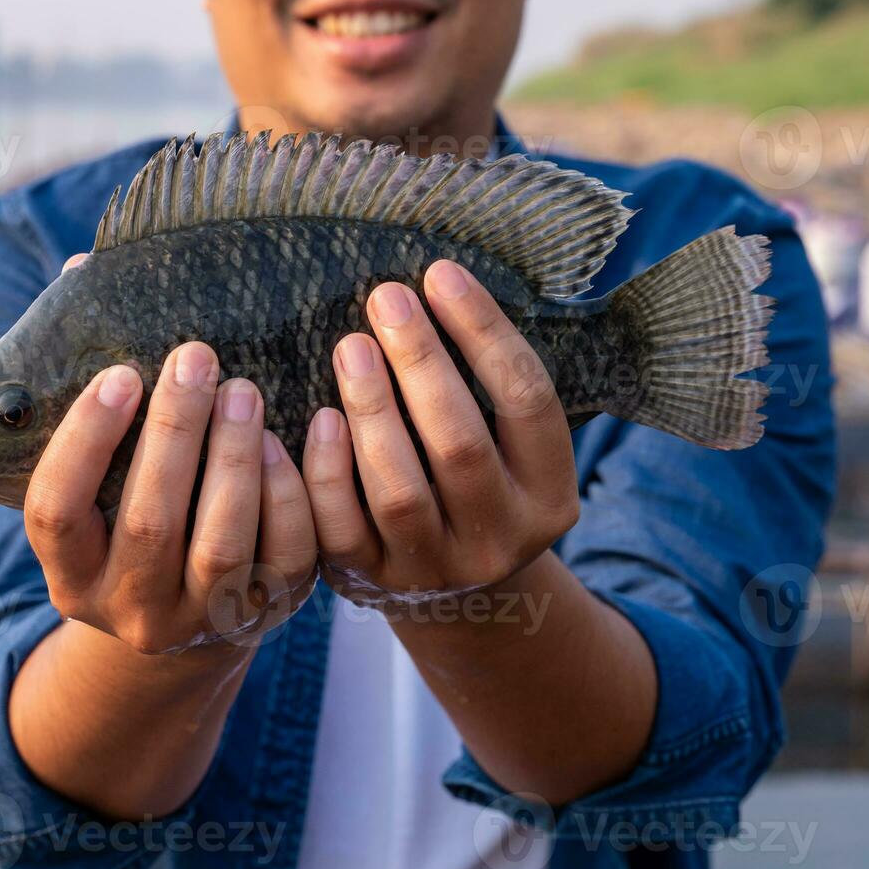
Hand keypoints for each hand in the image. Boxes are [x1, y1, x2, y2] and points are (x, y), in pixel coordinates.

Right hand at [24, 339, 317, 654]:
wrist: (188, 620)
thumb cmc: (131, 525)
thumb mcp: (95, 500)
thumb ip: (92, 431)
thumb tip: (95, 310)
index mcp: (71, 578)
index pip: (56, 512)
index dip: (86, 440)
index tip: (120, 374)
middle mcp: (132, 609)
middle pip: (149, 523)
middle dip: (175, 432)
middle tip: (195, 360)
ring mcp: (201, 620)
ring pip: (221, 545)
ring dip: (234, 458)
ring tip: (242, 391)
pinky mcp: (267, 611)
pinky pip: (284, 556)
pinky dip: (285, 494)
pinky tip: (280, 441)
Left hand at [302, 260, 579, 607]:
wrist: (455, 594)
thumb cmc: (478, 484)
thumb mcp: (511, 450)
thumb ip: (488, 389)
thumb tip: (437, 284)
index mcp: (549, 495)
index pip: (528, 402)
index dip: (484, 333)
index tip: (441, 274)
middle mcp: (499, 538)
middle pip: (460, 445)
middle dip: (420, 363)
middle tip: (386, 297)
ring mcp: (434, 568)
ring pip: (399, 491)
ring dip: (372, 410)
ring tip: (350, 345)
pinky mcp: (372, 580)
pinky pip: (341, 528)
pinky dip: (326, 471)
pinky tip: (319, 416)